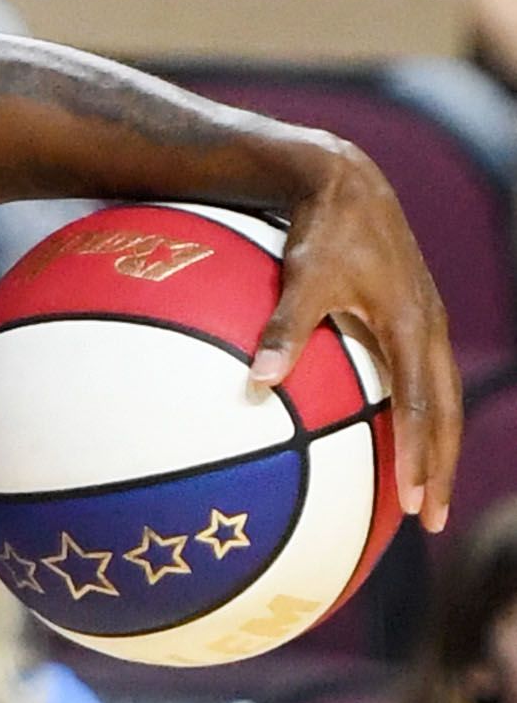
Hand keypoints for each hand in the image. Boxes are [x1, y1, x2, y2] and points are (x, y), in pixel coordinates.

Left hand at [255, 141, 461, 528]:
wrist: (345, 184)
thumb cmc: (320, 232)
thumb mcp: (300, 277)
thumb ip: (282, 329)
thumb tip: (256, 383)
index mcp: (410, 326)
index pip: (422, 406)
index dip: (419, 455)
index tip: (412, 499)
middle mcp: (429, 330)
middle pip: (445, 413)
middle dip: (438, 467)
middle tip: (427, 518)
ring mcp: (426, 325)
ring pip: (441, 399)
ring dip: (434, 447)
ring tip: (419, 495)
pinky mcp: (413, 320)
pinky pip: (424, 380)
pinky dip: (420, 417)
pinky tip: (397, 442)